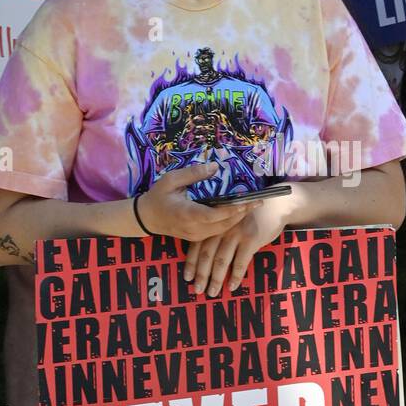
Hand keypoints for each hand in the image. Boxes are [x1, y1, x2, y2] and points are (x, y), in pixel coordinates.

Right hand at [135, 164, 256, 241]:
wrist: (146, 218)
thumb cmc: (158, 196)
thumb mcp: (171, 180)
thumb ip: (193, 174)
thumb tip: (215, 166)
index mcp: (187, 214)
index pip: (216, 215)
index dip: (233, 210)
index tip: (248, 201)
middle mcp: (194, 228)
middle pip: (224, 225)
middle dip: (243, 214)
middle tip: (259, 201)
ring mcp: (196, 236)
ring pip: (223, 230)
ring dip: (238, 219)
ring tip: (253, 206)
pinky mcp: (197, 238)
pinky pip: (217, 232)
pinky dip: (229, 223)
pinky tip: (239, 213)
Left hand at [183, 190, 296, 295]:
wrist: (273, 206)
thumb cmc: (248, 216)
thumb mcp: (228, 220)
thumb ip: (217, 233)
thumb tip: (204, 259)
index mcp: (213, 223)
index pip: (197, 245)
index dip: (191, 263)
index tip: (187, 278)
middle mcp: (221, 228)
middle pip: (207, 255)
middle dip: (201, 275)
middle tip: (198, 290)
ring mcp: (236, 233)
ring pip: (221, 260)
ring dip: (216, 279)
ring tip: (212, 292)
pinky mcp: (251, 239)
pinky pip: (240, 262)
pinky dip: (235, 276)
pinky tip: (232, 286)